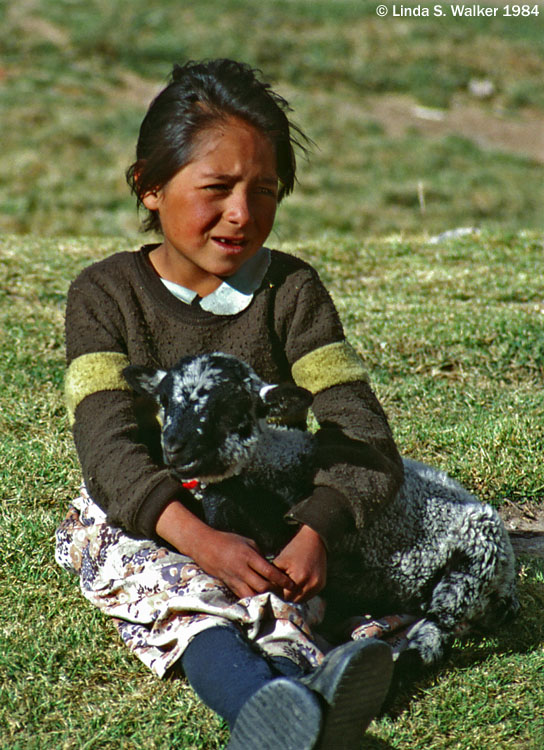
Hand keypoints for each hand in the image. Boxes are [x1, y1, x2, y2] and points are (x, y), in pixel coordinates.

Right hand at [155, 500, 294, 599]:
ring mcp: (234, 579)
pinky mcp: (228, 585)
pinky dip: (252, 599)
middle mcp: (241, 569)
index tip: (291, 584)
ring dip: (263, 598)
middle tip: (285, 593)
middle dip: (275, 592)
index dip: (282, 580)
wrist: (204, 545)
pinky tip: (260, 600)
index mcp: (248, 556)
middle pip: (262, 587)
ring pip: (252, 595)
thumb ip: (259, 555)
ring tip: (273, 599)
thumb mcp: (247, 542)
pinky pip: (242, 596)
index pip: (269, 571)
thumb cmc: (228, 540)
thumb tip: (271, 568)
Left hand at [273, 525, 326, 602]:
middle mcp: (311, 584)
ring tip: (286, 587)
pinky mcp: (321, 585)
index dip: (276, 593)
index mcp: (300, 578)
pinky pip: (308, 596)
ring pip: (300, 600)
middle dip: (284, 596)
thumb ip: (273, 578)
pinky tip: (295, 585)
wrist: (314, 539)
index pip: (283, 596)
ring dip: (292, 596)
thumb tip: (266, 590)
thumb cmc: (295, 548)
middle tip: (277, 589)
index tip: (270, 589)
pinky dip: (300, 593)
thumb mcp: (280, 561)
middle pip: (292, 600)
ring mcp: (318, 586)